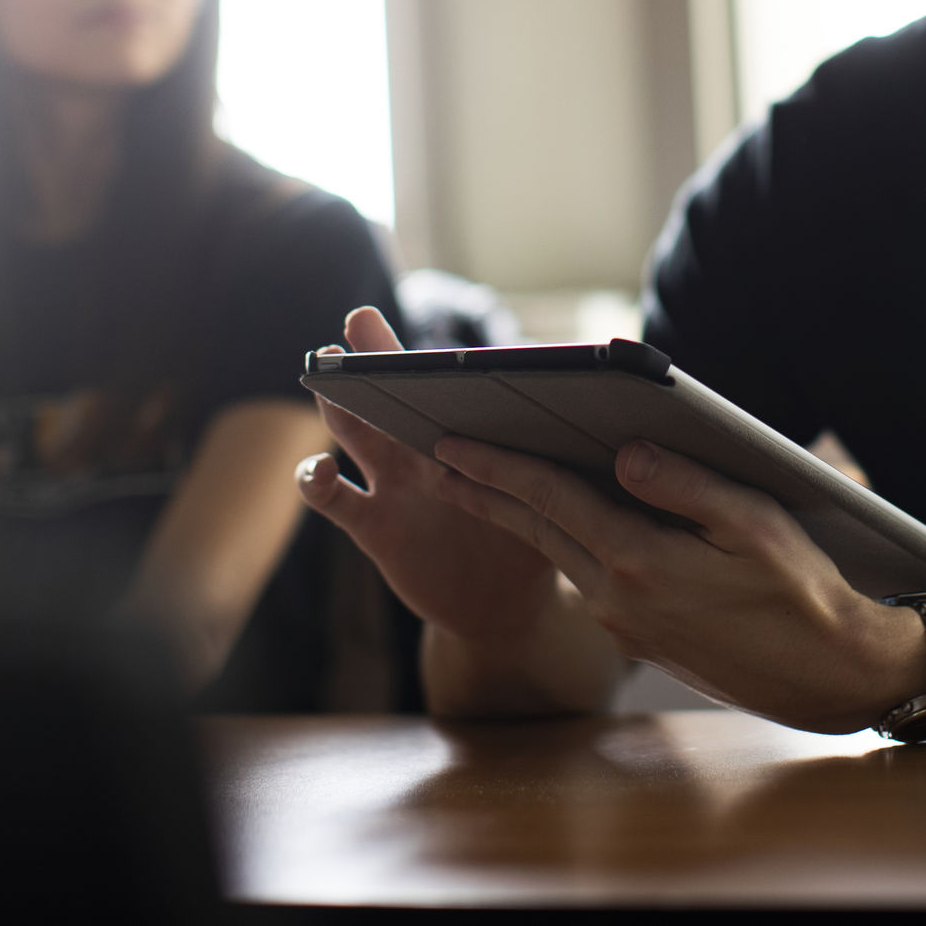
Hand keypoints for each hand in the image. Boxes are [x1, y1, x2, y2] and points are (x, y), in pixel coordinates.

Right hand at [294, 307, 563, 645]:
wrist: (506, 606)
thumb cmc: (534, 536)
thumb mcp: (553, 494)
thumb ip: (561, 457)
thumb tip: (607, 418)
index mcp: (465, 432)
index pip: (441, 382)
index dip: (436, 351)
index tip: (437, 322)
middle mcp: (424, 447)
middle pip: (393, 394)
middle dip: (375, 357)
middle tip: (359, 320)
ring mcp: (394, 484)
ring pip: (357, 435)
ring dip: (340, 408)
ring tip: (330, 384)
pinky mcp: (375, 527)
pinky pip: (337, 501)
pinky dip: (318, 481)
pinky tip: (320, 470)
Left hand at [432, 433, 923, 732]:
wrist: (828, 676)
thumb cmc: (803, 593)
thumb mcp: (755, 523)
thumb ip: (685, 485)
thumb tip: (623, 454)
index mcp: (640, 562)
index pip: (549, 499)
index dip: (496, 466)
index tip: (447, 442)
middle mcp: (619, 598)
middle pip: (535, 530)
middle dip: (483, 491)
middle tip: (435, 457)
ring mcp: (626, 624)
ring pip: (557, 555)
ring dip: (513, 518)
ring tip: (478, 485)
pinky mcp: (641, 638)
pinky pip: (586, 576)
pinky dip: (559, 542)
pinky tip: (558, 523)